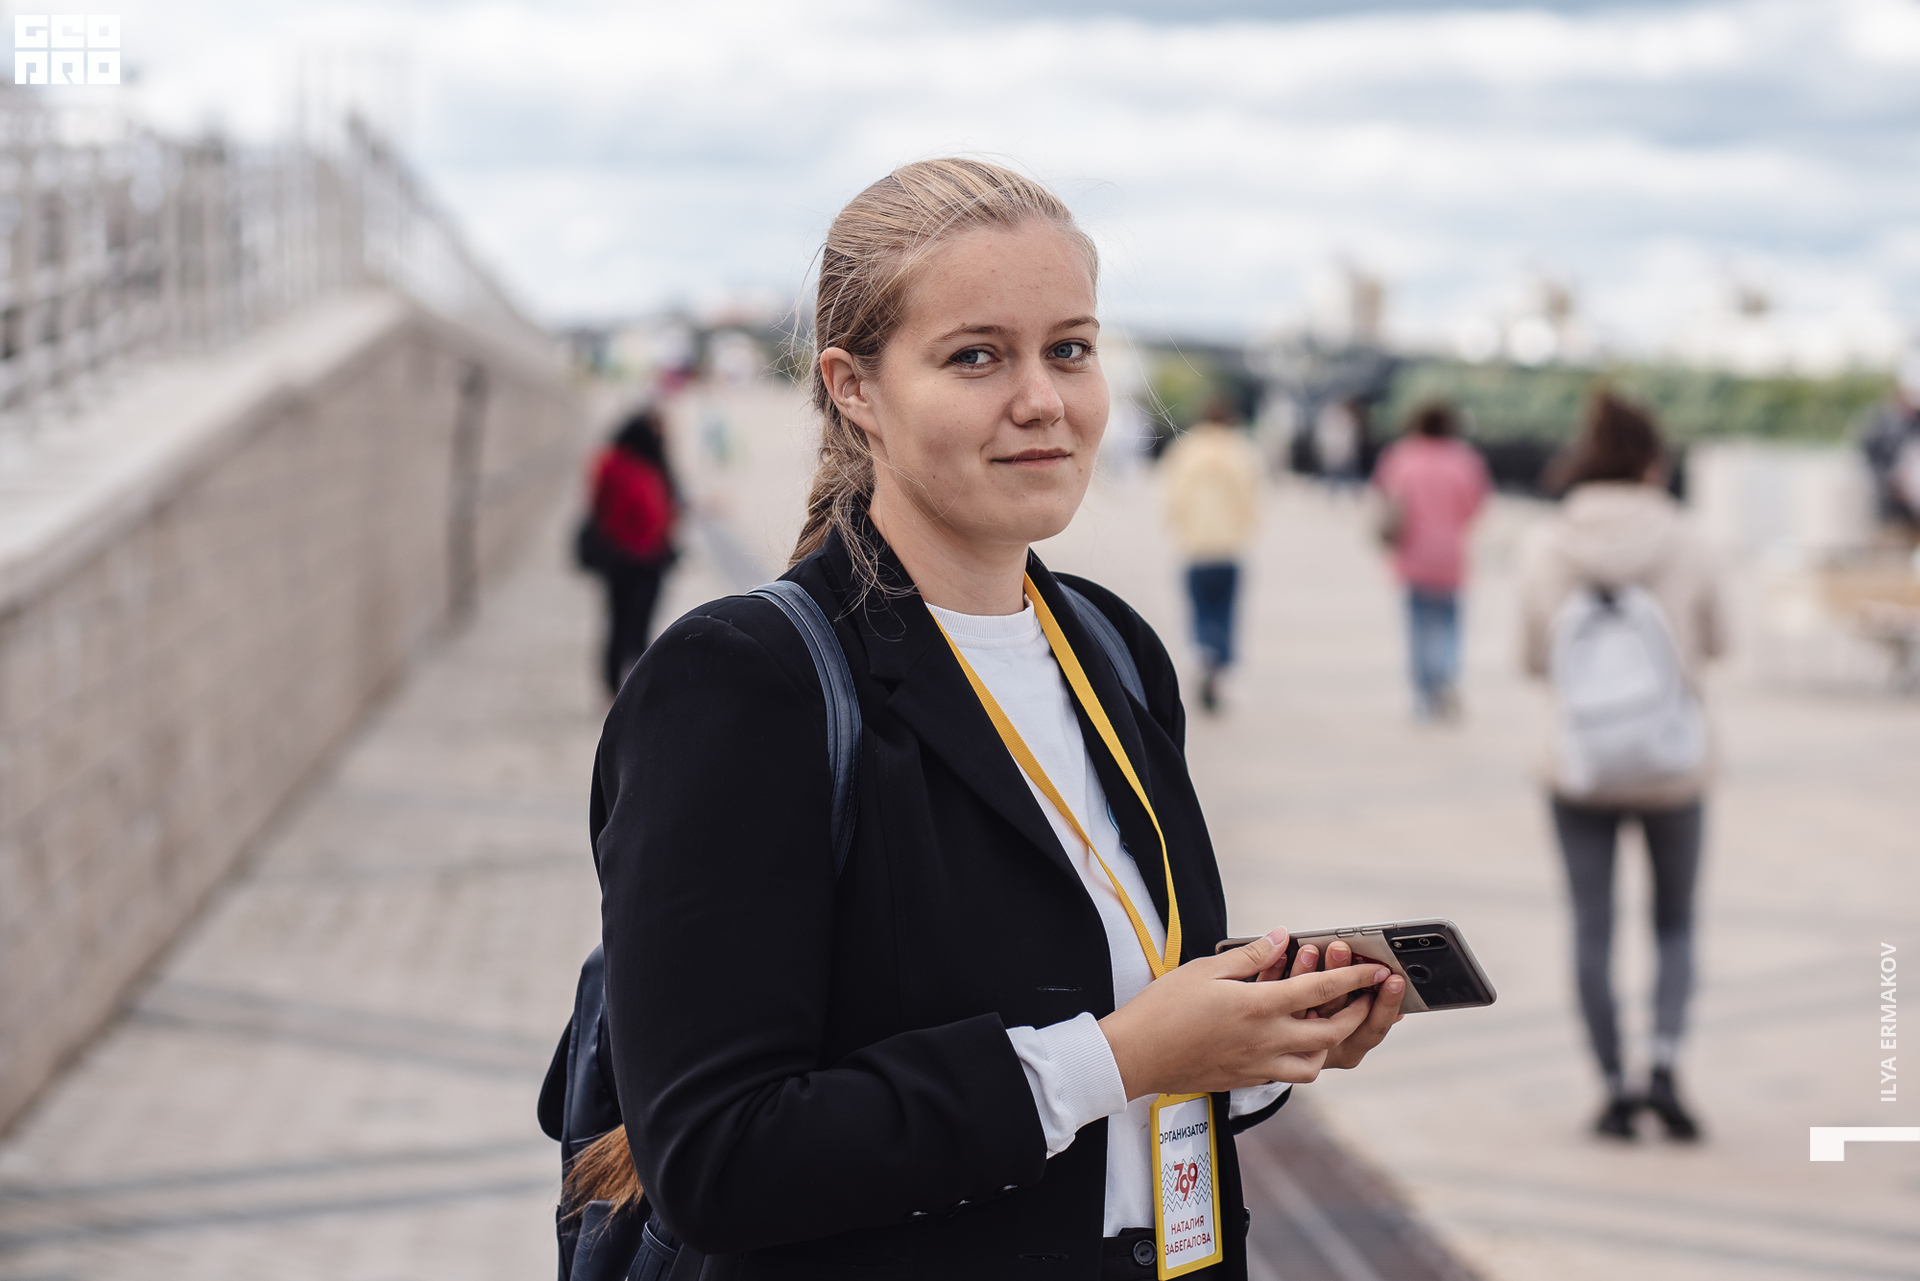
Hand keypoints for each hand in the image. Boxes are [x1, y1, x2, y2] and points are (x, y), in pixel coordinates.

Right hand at [1098, 930, 1390, 1098]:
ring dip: (1329, 1044)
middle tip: (1364, 998)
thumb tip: (1280, 938)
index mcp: (1259, 1007)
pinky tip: (1292, 1044)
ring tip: (1328, 1024)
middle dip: (1355, 1014)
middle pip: (1330, 1033)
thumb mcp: (1206, 969)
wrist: (1135, 1056)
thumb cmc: (1163, 1009)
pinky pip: (1288, 1075)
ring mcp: (1257, 1065)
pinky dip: (1302, 1060)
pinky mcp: (1245, 1079)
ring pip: (1314, 1063)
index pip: (1320, 990)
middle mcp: (1266, 1041)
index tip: (1374, 970)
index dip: (1352, 978)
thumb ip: (1250, 955)